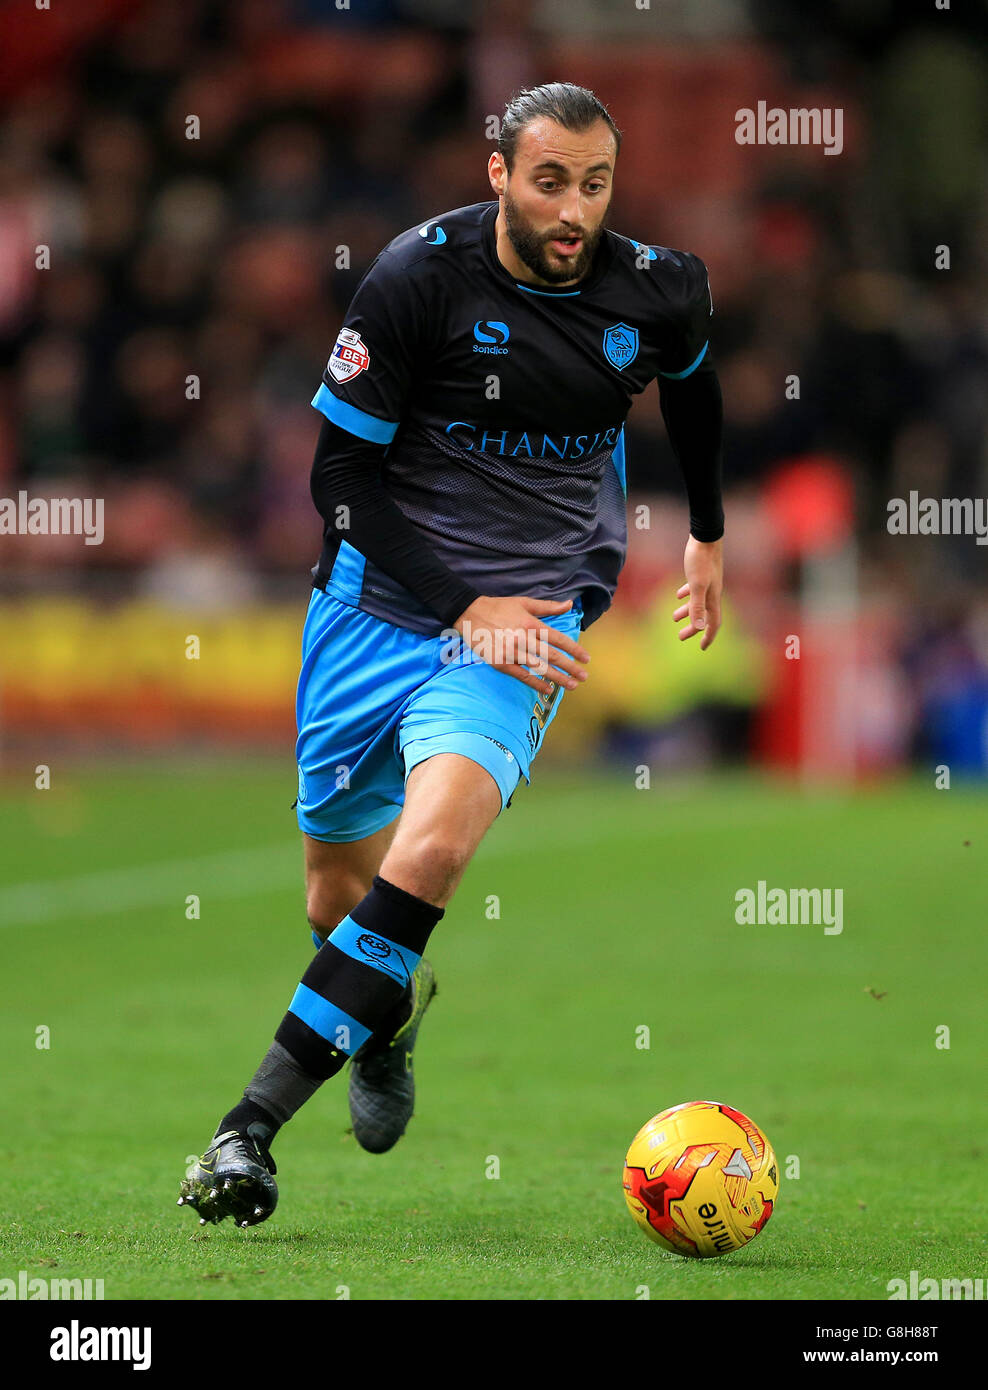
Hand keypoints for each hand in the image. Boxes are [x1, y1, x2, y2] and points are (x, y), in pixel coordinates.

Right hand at [453, 595, 589, 696]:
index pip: (558, 639)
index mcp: (531, 623)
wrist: (469, 613)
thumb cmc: (499, 607)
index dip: (574, 649)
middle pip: (552, 656)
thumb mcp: (524, 603)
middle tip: (584, 677)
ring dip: (557, 678)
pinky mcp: (500, 662)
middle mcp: (523, 638)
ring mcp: (511, 651)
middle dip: (570, 667)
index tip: (586, 659)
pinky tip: (548, 689)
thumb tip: (569, 604)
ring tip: (572, 685)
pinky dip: (535, 683)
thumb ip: (548, 606)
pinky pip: (521, 675)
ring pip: (539, 667)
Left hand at [673, 536, 722, 650]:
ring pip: (698, 602)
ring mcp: (707, 582)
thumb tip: (699, 626)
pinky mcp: (701, 572)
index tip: (702, 648)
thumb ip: (697, 605)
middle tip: (680, 637)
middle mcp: (712, 592)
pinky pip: (694, 589)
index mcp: (713, 598)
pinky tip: (678, 595)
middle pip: (704, 615)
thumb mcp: (696, 585)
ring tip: (674, 618)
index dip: (708, 636)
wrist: (706, 536)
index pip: (713, 623)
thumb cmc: (701, 560)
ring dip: (687, 611)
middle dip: (693, 627)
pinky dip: (686, 595)